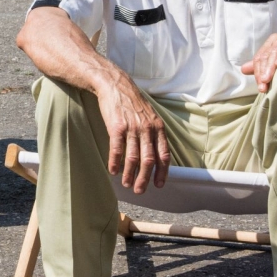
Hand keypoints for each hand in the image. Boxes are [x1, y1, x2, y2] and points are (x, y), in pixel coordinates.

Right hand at [95, 69, 168, 193]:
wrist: (116, 85)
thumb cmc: (132, 103)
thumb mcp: (150, 116)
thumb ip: (153, 134)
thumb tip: (155, 154)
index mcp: (158, 128)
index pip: (164, 155)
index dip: (162, 172)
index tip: (159, 184)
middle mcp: (147, 129)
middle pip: (149, 161)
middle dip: (145, 179)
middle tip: (140, 190)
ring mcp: (132, 128)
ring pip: (133, 158)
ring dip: (129, 175)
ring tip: (126, 184)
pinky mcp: (116, 127)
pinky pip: (117, 150)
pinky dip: (115, 163)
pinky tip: (113, 171)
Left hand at [240, 31, 276, 92]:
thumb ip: (263, 65)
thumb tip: (243, 69)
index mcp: (271, 43)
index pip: (259, 58)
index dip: (257, 73)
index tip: (260, 88)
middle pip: (265, 56)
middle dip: (262, 73)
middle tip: (263, 88)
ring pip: (275, 52)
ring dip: (270, 67)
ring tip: (267, 80)